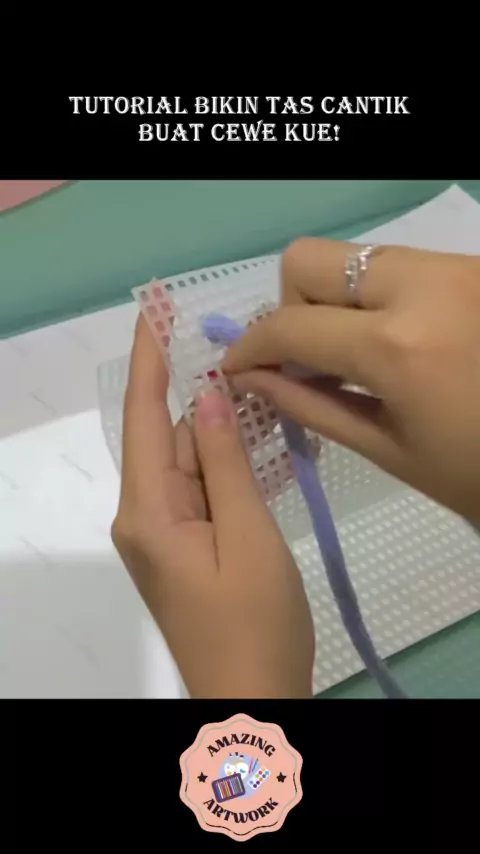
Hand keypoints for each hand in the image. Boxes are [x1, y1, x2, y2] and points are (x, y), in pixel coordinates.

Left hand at [111, 317, 314, 698]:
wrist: (251, 700)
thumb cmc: (254, 623)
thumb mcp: (249, 535)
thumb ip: (226, 462)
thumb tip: (211, 393)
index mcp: (148, 510)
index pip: (144, 415)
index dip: (149, 356)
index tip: (155, 305)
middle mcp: (145, 513)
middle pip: (174, 436)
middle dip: (210, 397)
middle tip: (259, 361)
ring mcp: (164, 531)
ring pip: (192, 460)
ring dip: (229, 433)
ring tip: (274, 402)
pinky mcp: (185, 544)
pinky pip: (204, 488)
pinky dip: (232, 467)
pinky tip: (266, 449)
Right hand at [222, 238, 479, 524]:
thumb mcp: (391, 451)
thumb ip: (311, 406)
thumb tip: (250, 379)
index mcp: (397, 347)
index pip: (290, 326)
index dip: (250, 348)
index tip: (237, 369)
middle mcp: (423, 286)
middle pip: (311, 259)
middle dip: (292, 307)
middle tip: (310, 357)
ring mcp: (456, 268)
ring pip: (358, 256)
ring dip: (338, 300)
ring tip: (357, 356)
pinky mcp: (475, 267)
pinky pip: (402, 265)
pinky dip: (380, 298)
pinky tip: (400, 345)